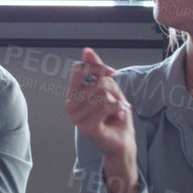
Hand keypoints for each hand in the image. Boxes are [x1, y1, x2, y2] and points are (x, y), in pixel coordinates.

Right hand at [66, 47, 140, 192]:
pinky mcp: (86, 128)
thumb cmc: (114, 116)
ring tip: (114, 112)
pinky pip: (106, 106)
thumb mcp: (108, 87)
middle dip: (113, 91)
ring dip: (116, 102)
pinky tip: (116, 117)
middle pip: (96, 82)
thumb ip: (96, 70)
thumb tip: (87, 51)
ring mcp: (76, 118)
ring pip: (102, 94)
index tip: (111, 74)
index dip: (99, 68)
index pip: (80, 69)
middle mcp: (70, 105)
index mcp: (73, 94)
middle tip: (114, 103)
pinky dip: (118, 109)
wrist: (122, 141)